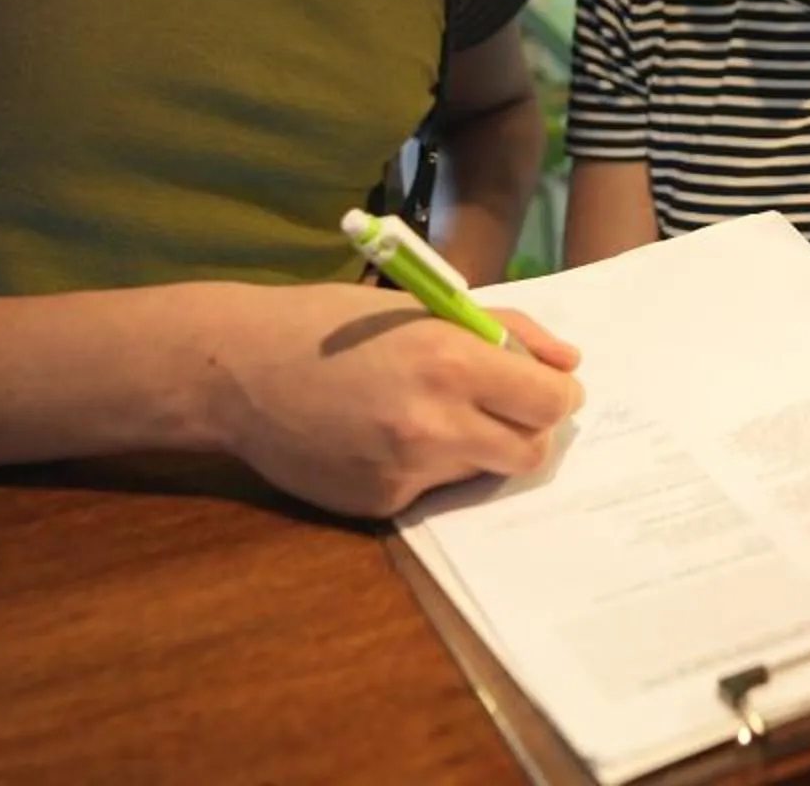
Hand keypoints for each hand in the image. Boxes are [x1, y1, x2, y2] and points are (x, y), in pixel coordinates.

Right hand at [209, 284, 583, 517]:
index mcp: (450, 360)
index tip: (547, 388)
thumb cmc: (333, 325)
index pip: (551, 402)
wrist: (240, 372)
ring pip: (486, 473)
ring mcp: (407, 471)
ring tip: (436, 416)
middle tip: (502, 407)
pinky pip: (435, 491)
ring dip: (481, 449)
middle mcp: (435, 422)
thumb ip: (504, 328)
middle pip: (532, 451)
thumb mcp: (421, 306)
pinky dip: (429, 468)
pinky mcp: (381, 504)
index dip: (558, 395)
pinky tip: (385, 438)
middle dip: (529, 429)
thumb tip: (569, 363)